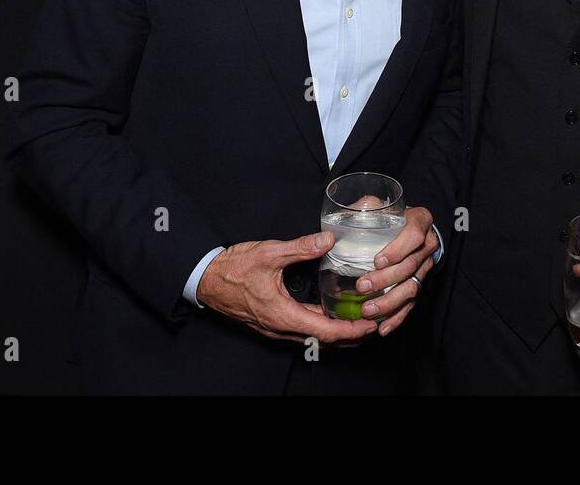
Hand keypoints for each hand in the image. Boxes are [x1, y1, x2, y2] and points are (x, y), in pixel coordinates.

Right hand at [197, 232, 377, 344]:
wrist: (206, 278)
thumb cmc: (233, 269)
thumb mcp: (269, 253)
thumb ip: (301, 247)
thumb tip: (328, 240)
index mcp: (283, 315)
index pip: (325, 331)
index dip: (351, 330)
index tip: (371, 325)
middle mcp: (280, 327)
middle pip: (323, 339)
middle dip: (350, 334)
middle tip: (373, 322)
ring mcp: (274, 327)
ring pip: (312, 337)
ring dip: (336, 331)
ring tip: (357, 320)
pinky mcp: (271, 322)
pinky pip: (301, 330)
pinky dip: (320, 326)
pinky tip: (329, 313)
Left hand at [354, 206, 437, 336]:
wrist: (406, 225)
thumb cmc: (387, 215)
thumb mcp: (376, 204)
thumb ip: (361, 209)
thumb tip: (335, 229)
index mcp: (420, 221)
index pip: (414, 234)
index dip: (398, 249)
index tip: (377, 260)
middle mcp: (428, 244)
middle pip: (411, 265)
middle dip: (387, 279)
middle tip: (363, 286)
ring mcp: (425, 267)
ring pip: (412, 287)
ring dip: (390, 301)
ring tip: (368, 310)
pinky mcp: (419, 284)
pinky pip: (411, 303)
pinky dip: (397, 317)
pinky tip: (383, 327)